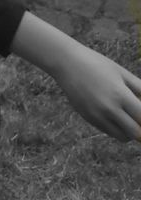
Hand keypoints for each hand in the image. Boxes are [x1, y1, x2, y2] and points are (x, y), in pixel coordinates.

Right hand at [11, 12, 140, 142]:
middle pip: (136, 133)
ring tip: (129, 118)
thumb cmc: (97, 64)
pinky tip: (114, 113)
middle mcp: (109, 108)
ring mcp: (97, 115)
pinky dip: (116, 127)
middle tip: (138, 118)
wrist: (66, 63)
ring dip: (130, 131)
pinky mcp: (89, 118)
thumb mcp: (121, 72)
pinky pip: (109, 131)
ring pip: (123, 137)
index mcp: (120, 94)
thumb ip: (139, 88)